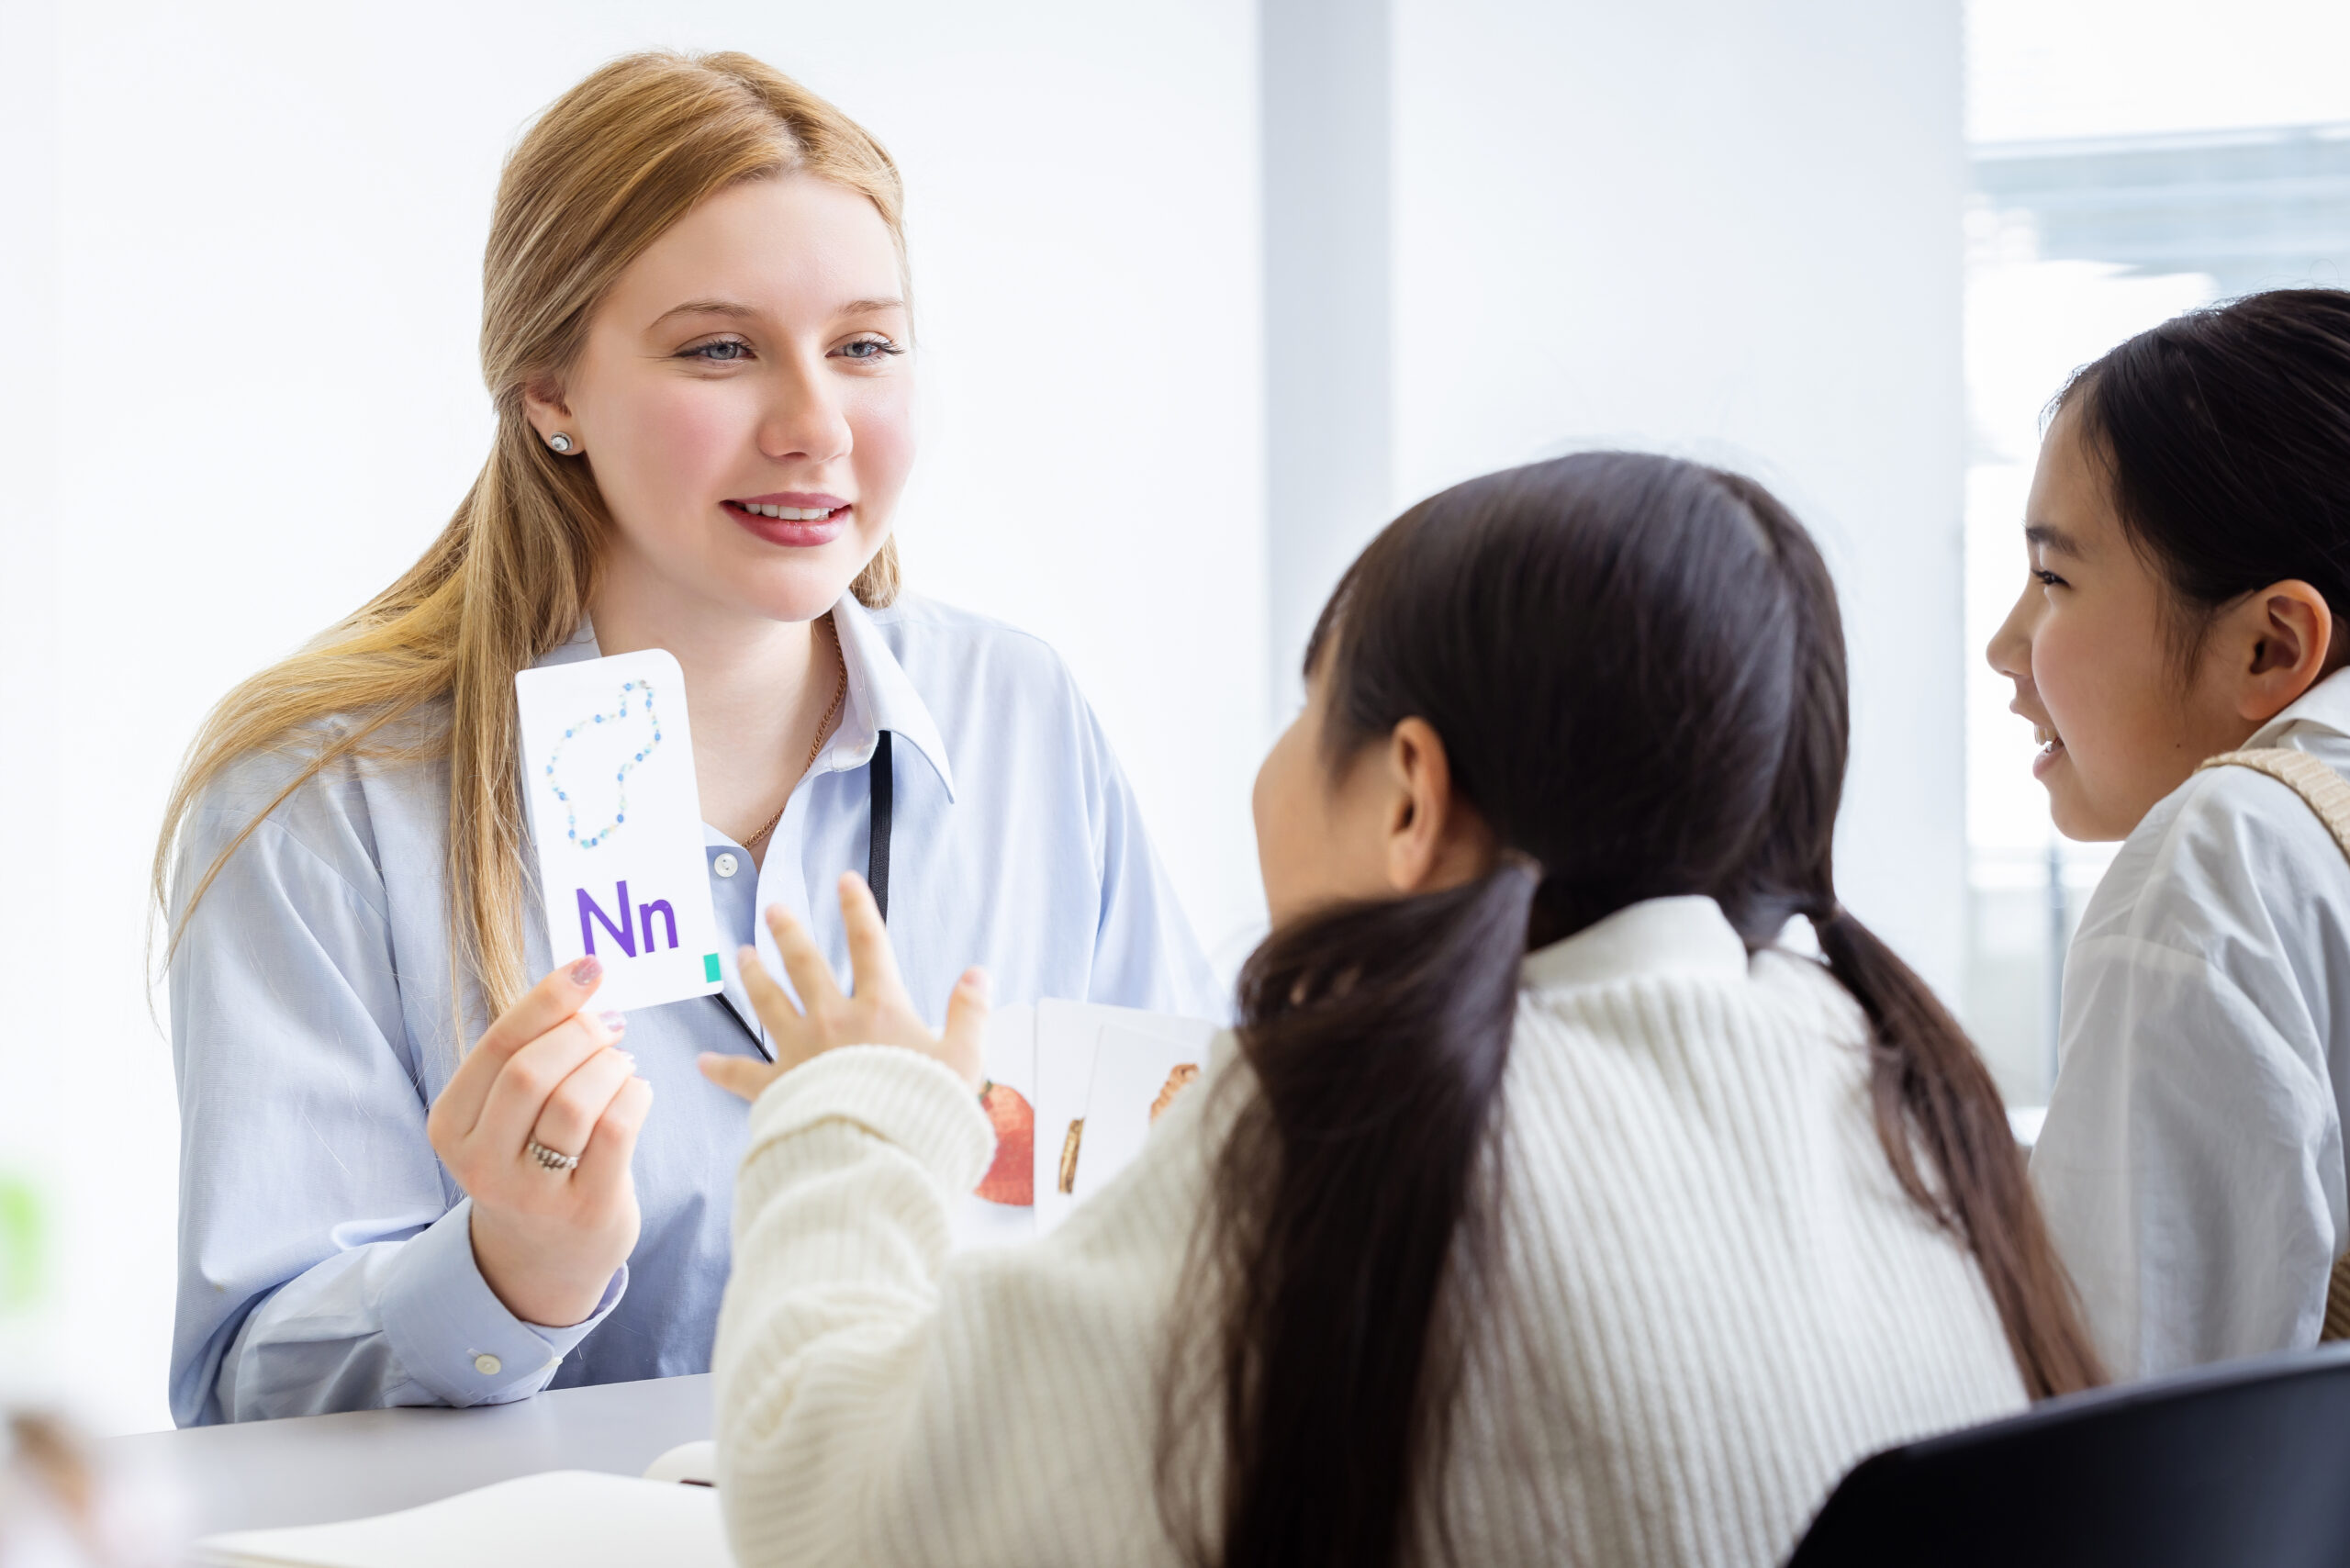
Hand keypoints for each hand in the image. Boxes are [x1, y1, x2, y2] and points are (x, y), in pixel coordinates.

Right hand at [424, 955, 654, 1327]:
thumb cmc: (530, 1159)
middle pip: (533, 1071)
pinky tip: (635, 1092)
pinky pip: (617, 1129)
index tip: (590, 966)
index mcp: (451, 1125)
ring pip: (577, 1100)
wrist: (542, 1256)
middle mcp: (481, 1163)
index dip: (549, 998)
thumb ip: (531, 1052)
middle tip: (611, 1024)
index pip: (499, 1045)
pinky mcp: (585, 1208)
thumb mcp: (506, 1111)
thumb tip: (584, 982)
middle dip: (582, 1033)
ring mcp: (531, 1192)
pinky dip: (635, 1094)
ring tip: (621, 1064)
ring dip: (611, 1065)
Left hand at [699, 871, 987, 1101]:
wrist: (876, 1159)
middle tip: (774, 911)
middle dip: (789, 932)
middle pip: (805, 965)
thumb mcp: (964, 1062)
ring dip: (754, 975)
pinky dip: (722, 1068)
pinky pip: (744, 1074)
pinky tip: (703, 1062)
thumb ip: (970, 1015)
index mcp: (880, 1010)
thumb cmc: (924, 1113)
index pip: (868, 945)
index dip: (857, 909)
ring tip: (742, 954)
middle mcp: (833, 1021)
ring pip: (769, 1003)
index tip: (844, 879)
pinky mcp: (778, 1090)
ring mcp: (799, 1052)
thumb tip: (978, 975)